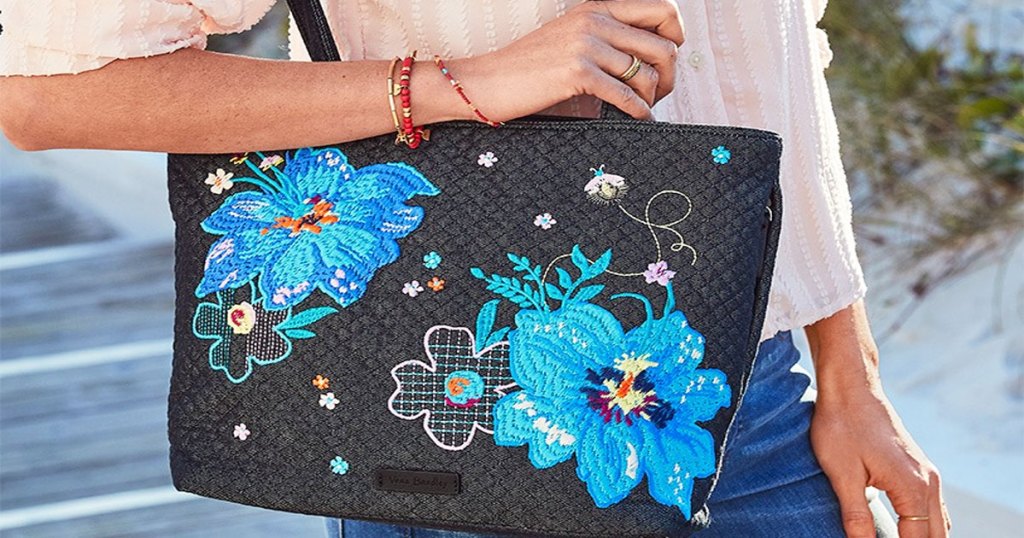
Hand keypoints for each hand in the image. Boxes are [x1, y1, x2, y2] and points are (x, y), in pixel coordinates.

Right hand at [443, 0, 684, 120]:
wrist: (485, 81)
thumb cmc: (527, 69)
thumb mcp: (570, 39)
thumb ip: (605, 40)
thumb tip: (646, 61)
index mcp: (597, 7)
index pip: (661, 9)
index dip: (676, 36)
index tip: (668, 60)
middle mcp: (595, 19)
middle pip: (663, 44)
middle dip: (669, 75)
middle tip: (659, 93)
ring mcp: (586, 44)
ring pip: (648, 72)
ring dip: (652, 96)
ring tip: (643, 108)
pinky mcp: (577, 72)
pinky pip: (626, 95)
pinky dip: (638, 111)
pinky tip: (636, 120)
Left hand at [806, 301, 950, 537]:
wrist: (850, 387)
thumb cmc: (842, 425)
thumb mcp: (842, 474)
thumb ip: (856, 515)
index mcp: (912, 487)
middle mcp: (928, 481)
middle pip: (936, 536)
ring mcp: (926, 472)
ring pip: (938, 523)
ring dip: (923, 537)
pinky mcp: (917, 466)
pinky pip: (932, 507)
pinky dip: (924, 524)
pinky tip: (906, 530)